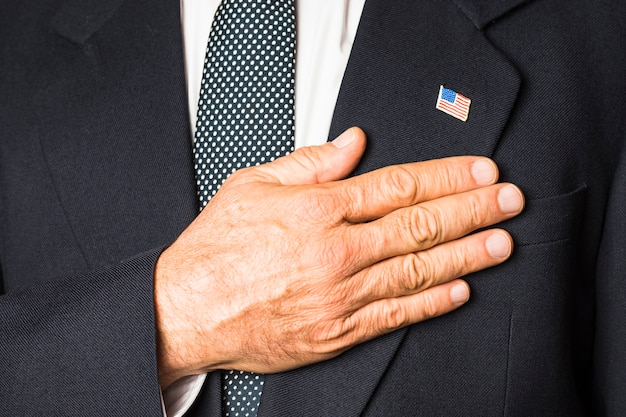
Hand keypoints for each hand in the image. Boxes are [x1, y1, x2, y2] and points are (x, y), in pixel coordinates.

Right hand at [154, 127, 523, 387]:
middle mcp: (336, 249)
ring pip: (418, 269)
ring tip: (500, 242)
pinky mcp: (338, 330)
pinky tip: (460, 290)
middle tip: (508, 201)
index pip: (399, 185)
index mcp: (317, 209)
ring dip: (466, 254)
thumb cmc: (216, 248)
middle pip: (420, 224)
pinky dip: (432, 302)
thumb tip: (351, 143)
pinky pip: (395, 315)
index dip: (447, 176)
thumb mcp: (252, 184)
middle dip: (472, 210)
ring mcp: (341, 293)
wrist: (187, 309)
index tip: (479, 171)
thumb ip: (308, 162)